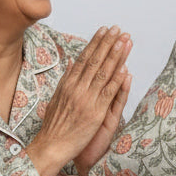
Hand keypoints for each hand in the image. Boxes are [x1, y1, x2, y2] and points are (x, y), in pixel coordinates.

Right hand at [26, 26, 132, 175]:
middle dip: (108, 43)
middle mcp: (77, 88)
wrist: (51, 146)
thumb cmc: (54, 125)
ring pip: (103, 72)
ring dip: (115, 55)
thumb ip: (67, 79)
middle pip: (95, 61)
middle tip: (118, 29)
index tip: (105, 30)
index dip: (96, 42)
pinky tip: (125, 68)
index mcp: (68, 83)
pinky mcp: (96, 113)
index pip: (84, 57)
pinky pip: (108, 92)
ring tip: (124, 41)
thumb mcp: (57, 97)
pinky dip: (117, 79)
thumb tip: (72, 62)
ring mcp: (86, 99)